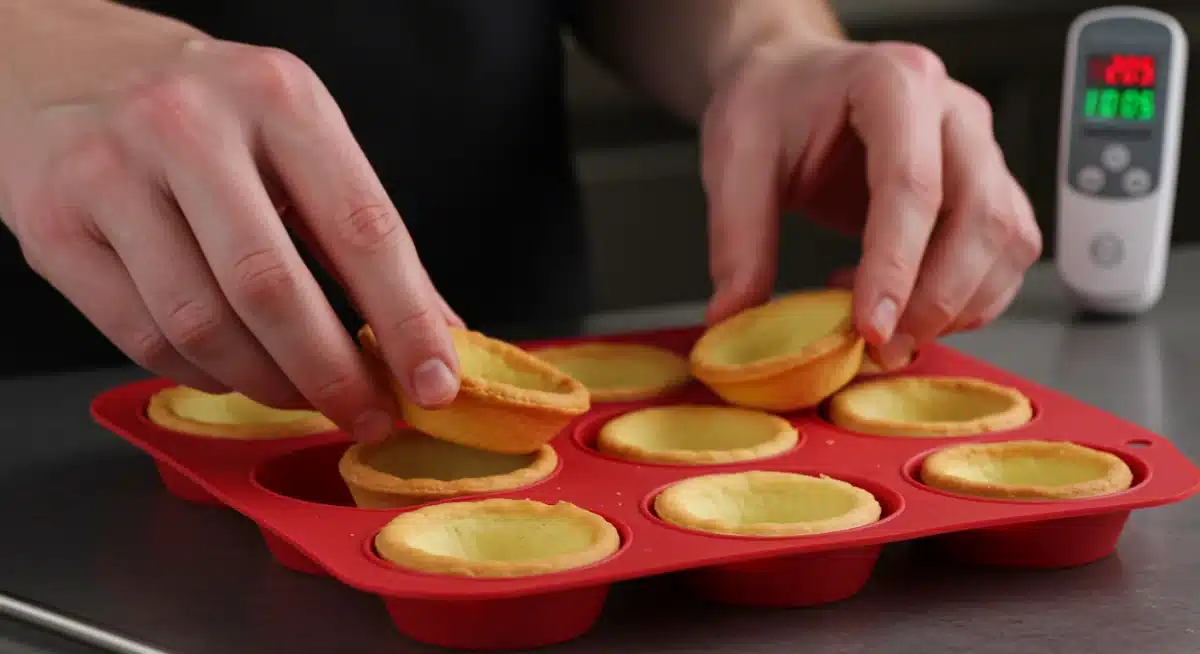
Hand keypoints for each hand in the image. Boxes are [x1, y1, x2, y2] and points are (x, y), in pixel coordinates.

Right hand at [0, 38, 462, 440]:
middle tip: (369, 414)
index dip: (405, 319)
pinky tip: (233, 370)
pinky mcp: (54, 228)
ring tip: (303, 395)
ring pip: (202, 325)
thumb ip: (357, 231)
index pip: (361, 227)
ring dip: (269, 383)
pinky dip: (203, 373)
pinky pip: (143, 337)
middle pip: (272, 287)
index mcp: (276, 97)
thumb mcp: (296, 134)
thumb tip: (433, 331)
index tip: (434, 382)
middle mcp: (188, 126)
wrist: (65, 65)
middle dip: (334, 373)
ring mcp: (110, 174)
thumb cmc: (204, 111)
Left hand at [700, 40, 1041, 367]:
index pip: (912, 184)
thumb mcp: (734, 156)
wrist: (794, 81)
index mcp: (895, 83)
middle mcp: (955, 112)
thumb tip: (733, 315)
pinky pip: (1005, 255)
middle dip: (935, 299)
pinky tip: (900, 304)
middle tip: (879, 347)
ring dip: (958, 306)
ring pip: (1007, 241)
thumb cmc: (772, 105)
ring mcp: (981, 149)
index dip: (896, 266)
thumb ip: (737, 235)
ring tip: (881, 326)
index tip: (868, 328)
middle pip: (981, 216)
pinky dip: (965, 299)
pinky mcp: (988, 187)